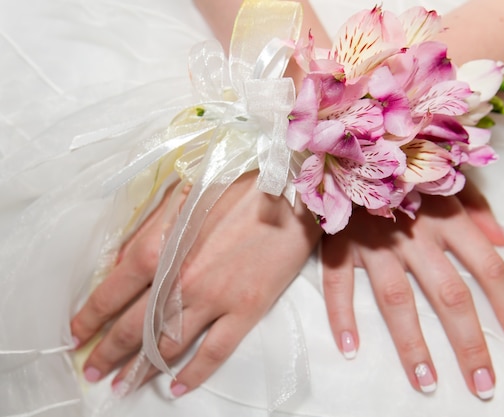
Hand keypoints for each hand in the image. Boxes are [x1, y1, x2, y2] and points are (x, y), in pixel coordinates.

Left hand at [71, 172, 320, 395]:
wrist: (294, 190)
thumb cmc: (240, 183)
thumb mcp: (184, 194)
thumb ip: (150, 229)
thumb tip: (123, 259)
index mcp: (161, 247)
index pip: (113, 292)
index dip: (90, 316)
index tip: (75, 333)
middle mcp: (181, 280)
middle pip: (135, 327)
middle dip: (109, 352)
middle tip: (93, 371)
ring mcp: (215, 298)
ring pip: (169, 345)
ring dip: (142, 369)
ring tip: (124, 385)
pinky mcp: (247, 308)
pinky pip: (214, 352)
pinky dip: (193, 374)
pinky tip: (177, 386)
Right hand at [321, 182, 503, 399]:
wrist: (348, 145)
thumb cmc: (405, 163)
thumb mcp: (447, 174)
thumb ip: (478, 206)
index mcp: (447, 216)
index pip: (488, 267)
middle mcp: (415, 233)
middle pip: (448, 295)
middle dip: (468, 343)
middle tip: (481, 385)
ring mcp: (375, 241)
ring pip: (397, 300)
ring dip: (412, 344)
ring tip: (426, 381)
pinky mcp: (340, 243)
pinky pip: (338, 284)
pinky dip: (341, 316)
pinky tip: (350, 348)